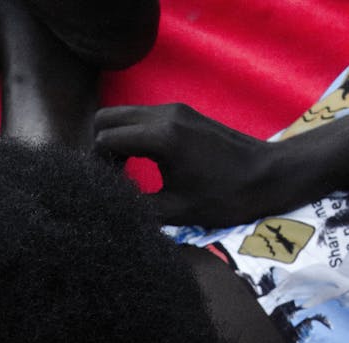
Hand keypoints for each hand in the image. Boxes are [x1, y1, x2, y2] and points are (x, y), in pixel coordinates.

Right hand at [93, 103, 278, 226]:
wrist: (267, 176)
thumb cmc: (225, 198)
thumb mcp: (176, 211)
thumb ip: (136, 206)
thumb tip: (109, 207)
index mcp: (161, 137)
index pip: (105, 139)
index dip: (97, 165)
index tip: (106, 187)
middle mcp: (165, 114)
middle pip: (107, 118)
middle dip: (100, 146)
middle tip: (111, 176)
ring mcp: (175, 110)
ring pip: (123, 114)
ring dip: (116, 140)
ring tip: (125, 172)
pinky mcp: (183, 113)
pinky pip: (142, 117)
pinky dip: (132, 136)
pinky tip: (143, 163)